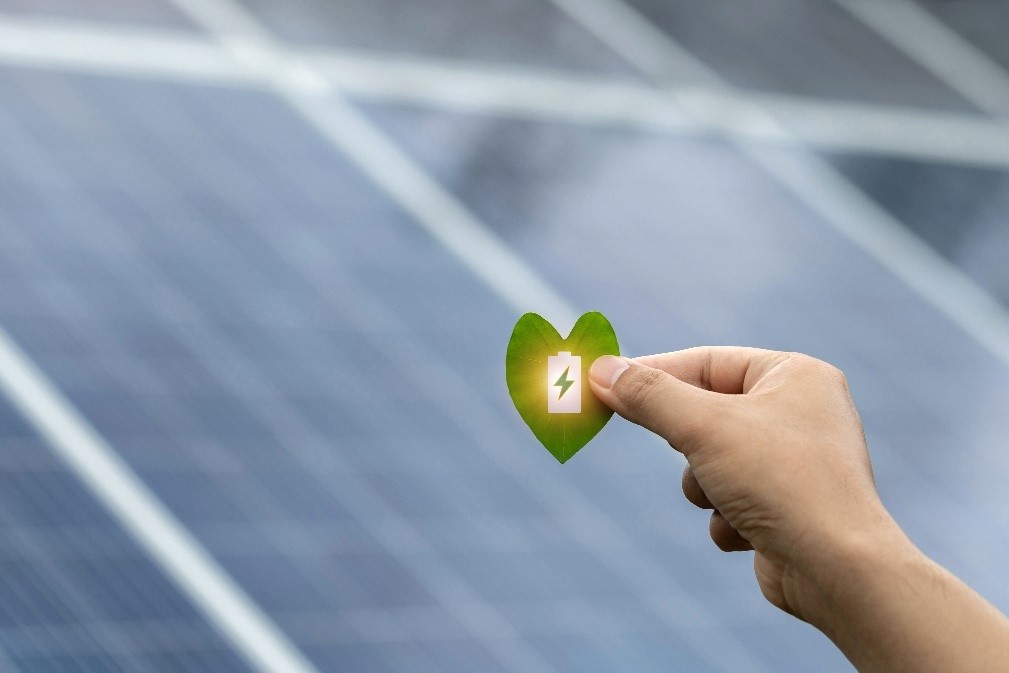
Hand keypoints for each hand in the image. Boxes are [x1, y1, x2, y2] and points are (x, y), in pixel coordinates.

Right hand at [588, 348, 898, 620]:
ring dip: (705, 486)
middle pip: (707, 413)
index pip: (707, 362)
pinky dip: (727, 517)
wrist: (836, 569)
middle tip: (667, 444)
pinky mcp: (789, 508)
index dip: (654, 373)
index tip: (605, 383)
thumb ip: (648, 396)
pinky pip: (732, 499)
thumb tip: (600, 370)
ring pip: (712, 461)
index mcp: (795, 375)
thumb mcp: (702, 426)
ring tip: (728, 500)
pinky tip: (748, 532)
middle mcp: (801, 412)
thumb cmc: (780, 481)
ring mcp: (796, 463)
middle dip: (688, 443)